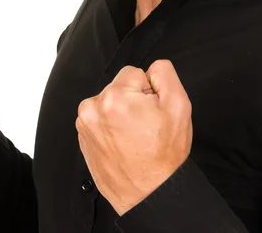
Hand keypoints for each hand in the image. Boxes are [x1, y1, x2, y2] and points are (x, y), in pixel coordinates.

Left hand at [75, 61, 191, 215]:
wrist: (149, 194)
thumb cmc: (163, 156)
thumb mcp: (179, 107)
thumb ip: (165, 75)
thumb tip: (153, 67)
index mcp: (114, 97)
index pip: (134, 73)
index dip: (148, 91)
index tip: (151, 112)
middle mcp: (92, 108)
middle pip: (119, 87)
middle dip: (133, 101)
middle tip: (145, 127)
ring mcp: (84, 124)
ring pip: (109, 103)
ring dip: (121, 114)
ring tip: (134, 137)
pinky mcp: (82, 137)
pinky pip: (100, 119)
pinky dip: (111, 127)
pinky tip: (123, 144)